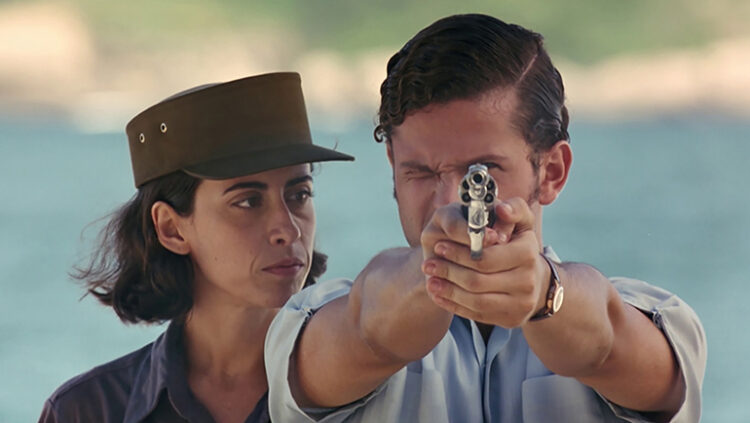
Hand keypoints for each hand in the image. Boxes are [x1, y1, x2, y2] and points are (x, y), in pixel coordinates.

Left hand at [420, 198, 550, 327]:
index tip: (438, 246)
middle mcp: (528, 281)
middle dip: (448, 272)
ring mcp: (521, 303)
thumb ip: (512, 209)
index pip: (486, 257)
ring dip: (448, 291)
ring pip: (476, 300)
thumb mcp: (519, 221)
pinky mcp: (512, 320)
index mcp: (528, 253)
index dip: (459, 253)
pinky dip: (455, 305)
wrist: (532, 277)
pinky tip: (440, 295)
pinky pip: (478, 315)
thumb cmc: (516, 243)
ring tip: (430, 281)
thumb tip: (501, 209)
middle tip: (427, 265)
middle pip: (478, 281)